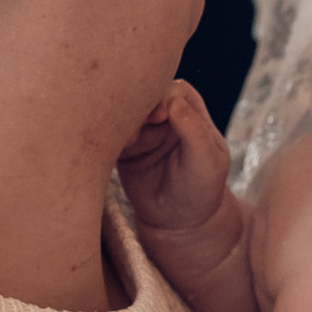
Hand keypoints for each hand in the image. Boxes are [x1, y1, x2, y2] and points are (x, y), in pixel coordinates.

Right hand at [117, 80, 232, 235]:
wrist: (179, 221)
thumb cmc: (200, 188)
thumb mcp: (206, 160)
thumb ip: (194, 130)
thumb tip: (172, 102)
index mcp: (189, 110)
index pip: (172, 89)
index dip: (162, 98)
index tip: (159, 117)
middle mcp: (163, 115)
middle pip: (142, 95)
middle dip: (135, 107)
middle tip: (135, 130)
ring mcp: (140, 130)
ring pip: (121, 113)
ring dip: (118, 123)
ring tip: (127, 144)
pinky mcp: (121, 148)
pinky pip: (106, 135)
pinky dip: (104, 138)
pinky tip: (110, 150)